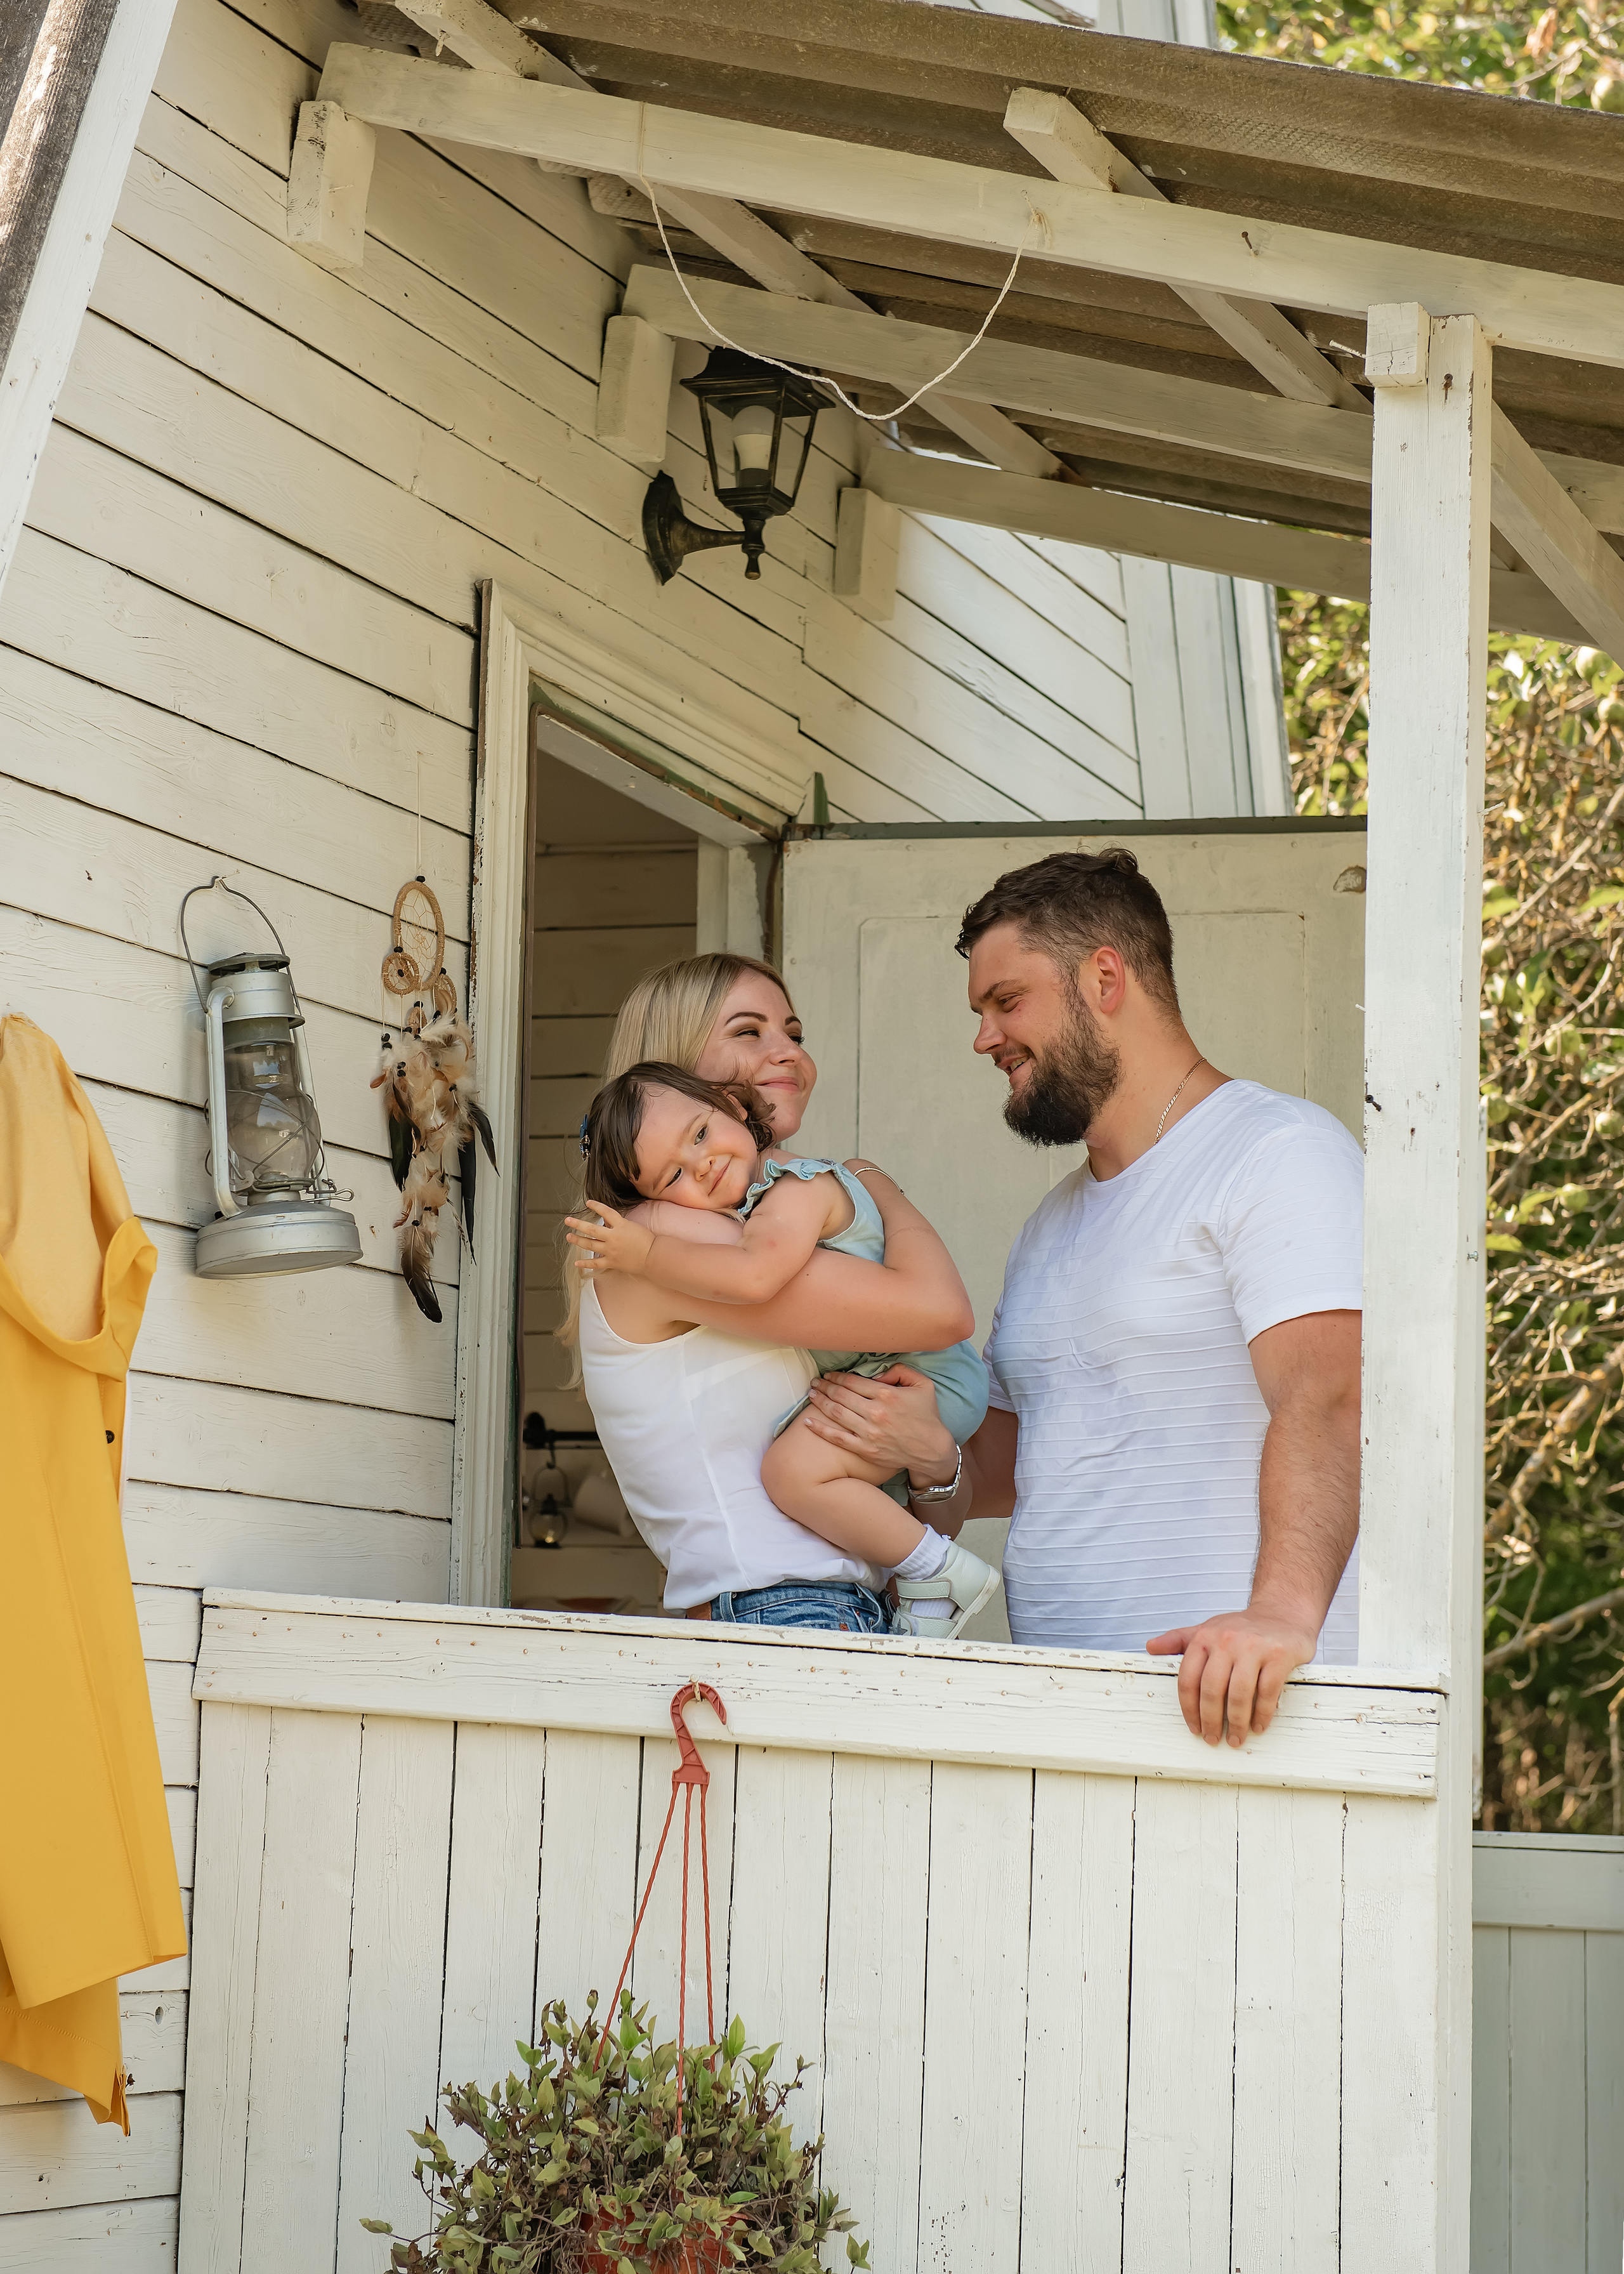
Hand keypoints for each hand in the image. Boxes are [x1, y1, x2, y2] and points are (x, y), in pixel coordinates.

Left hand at [564, 1203, 653, 1276]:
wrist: (654, 1257)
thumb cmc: (648, 1241)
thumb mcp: (633, 1227)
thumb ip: (619, 1225)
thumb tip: (607, 1223)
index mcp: (621, 1225)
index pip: (606, 1212)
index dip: (596, 1206)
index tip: (588, 1203)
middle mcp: (614, 1237)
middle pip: (591, 1229)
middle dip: (578, 1224)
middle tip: (568, 1221)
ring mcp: (611, 1250)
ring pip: (590, 1244)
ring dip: (578, 1240)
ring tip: (569, 1236)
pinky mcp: (612, 1262)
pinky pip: (595, 1263)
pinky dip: (585, 1263)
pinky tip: (576, 1262)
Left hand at [802, 1365, 955, 1483]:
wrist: (931, 1450)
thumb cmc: (927, 1416)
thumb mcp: (923, 1385)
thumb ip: (901, 1371)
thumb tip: (878, 1373)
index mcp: (887, 1395)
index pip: (854, 1382)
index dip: (838, 1377)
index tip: (829, 1375)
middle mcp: (875, 1413)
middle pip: (842, 1395)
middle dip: (825, 1386)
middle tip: (815, 1382)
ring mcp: (869, 1433)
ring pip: (837, 1413)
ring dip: (820, 1402)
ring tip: (811, 1394)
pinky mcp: (865, 1450)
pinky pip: (838, 1438)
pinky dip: (821, 1429)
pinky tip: (807, 1422)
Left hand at [1144, 1603, 1319, 1746]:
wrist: (1282, 1612)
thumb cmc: (1241, 1628)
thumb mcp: (1207, 1629)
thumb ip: (1179, 1640)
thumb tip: (1150, 1647)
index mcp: (1204, 1636)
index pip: (1188, 1679)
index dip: (1189, 1709)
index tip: (1194, 1728)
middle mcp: (1226, 1640)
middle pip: (1212, 1690)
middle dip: (1211, 1720)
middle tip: (1213, 1739)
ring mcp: (1254, 1647)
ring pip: (1239, 1694)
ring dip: (1236, 1723)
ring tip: (1236, 1738)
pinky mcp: (1279, 1655)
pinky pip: (1267, 1692)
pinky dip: (1262, 1714)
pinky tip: (1258, 1726)